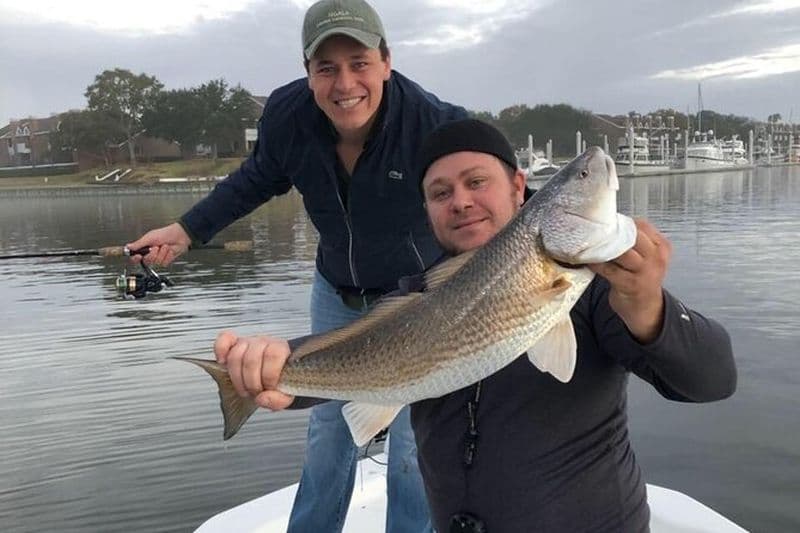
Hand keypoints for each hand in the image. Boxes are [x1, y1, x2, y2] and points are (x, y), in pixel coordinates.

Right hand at [126, 223, 190, 265]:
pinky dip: (167, 256)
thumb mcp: (149, 237)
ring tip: (165, 246)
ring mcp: (158, 257)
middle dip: (152, 254)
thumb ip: (138, 244)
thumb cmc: (165, 234)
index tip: (138, 256)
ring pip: (156, 262)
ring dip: (161, 253)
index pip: (135, 257)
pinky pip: (164, 263)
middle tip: (156, 247)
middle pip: (146, 261)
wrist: (179, 236)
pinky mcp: (166, 260)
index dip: (135, 258)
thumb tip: (128, 247)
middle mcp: (150, 253)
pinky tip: (169, 250)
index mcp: (144, 247)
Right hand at [214, 330, 294, 409]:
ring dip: (237, 377)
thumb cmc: (280, 382)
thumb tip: (262, 398)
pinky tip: (222, 362)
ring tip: (243, 388)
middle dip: (251, 382)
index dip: (269, 376)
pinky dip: (220, 350)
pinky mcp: (234, 343)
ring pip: (236, 355)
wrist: (275, 374)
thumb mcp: (286, 395)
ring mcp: (248, 342)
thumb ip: (279, 399)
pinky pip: (224, 339)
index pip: (273, 355)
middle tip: (255, 392)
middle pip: (251, 359)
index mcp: (281, 349)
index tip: (269, 388)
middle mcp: (264, 343)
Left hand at [588, 219, 670, 342]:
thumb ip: (634, 240)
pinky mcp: (630, 284)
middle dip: (611, 232)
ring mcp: (644, 272)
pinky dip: (596, 264)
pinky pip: (609, 269)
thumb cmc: (640, 277)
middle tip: (593, 229)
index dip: (620, 222)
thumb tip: (607, 223)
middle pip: (631, 236)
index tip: (604, 221)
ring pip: (621, 251)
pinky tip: (588, 261)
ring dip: (601, 247)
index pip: (641, 225)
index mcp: (661, 246)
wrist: (645, 308)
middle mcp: (656, 258)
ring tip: (588, 243)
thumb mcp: (646, 256)